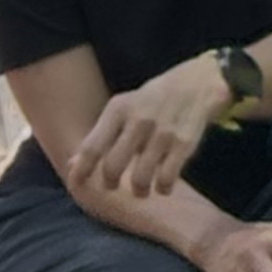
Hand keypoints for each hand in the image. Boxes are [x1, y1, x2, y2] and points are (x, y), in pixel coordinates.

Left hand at [71, 56, 235, 206]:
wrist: (199, 82)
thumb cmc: (154, 98)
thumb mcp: (124, 107)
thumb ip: (101, 135)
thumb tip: (73, 164)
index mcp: (118, 109)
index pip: (91, 147)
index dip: (81, 170)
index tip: (76, 183)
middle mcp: (137, 120)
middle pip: (112, 167)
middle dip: (110, 183)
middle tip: (114, 185)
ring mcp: (162, 133)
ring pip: (140, 178)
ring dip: (139, 190)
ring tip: (141, 189)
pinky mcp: (184, 143)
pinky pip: (167, 178)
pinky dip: (163, 187)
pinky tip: (164, 185)